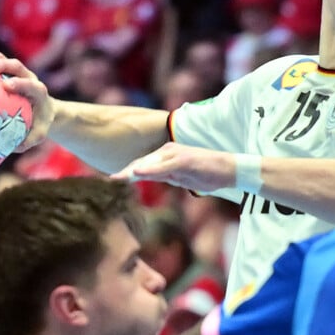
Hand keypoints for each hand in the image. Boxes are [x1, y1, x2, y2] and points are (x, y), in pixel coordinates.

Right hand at [0, 51, 52, 151]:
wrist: (44, 109)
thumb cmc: (39, 123)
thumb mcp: (38, 134)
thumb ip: (28, 141)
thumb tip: (11, 148)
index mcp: (38, 92)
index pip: (30, 84)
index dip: (20, 82)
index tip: (7, 85)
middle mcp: (28, 77)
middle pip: (17, 66)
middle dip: (3, 65)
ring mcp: (18, 72)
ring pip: (4, 59)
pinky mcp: (8, 70)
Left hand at [111, 142, 236, 192]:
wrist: (230, 169)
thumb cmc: (206, 173)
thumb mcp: (180, 177)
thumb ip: (163, 175)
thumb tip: (146, 178)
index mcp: (165, 156)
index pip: (140, 166)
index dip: (125, 174)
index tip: (108, 183)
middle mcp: (167, 151)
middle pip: (140, 164)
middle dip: (123, 173)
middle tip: (104, 182)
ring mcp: (175, 154)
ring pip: (149, 164)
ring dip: (131, 172)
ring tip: (113, 179)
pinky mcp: (184, 159)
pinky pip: (164, 167)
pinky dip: (150, 171)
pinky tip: (137, 175)